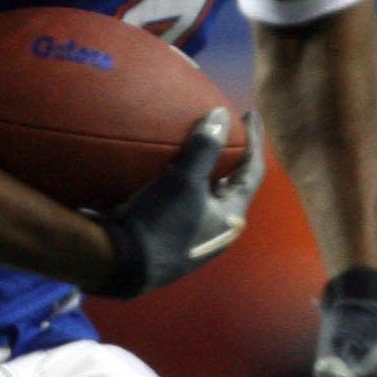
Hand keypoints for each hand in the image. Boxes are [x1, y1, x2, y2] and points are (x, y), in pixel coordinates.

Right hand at [90, 109, 264, 298]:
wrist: (121, 262)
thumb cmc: (161, 221)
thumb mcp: (184, 181)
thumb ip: (205, 147)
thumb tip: (221, 114)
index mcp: (231, 217)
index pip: (252, 172)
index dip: (254, 141)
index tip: (251, 114)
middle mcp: (218, 229)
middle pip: (232, 186)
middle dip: (232, 160)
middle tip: (227, 134)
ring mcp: (194, 236)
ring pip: (207, 197)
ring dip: (206, 173)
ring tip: (199, 151)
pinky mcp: (170, 238)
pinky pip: (186, 204)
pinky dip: (185, 184)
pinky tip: (169, 175)